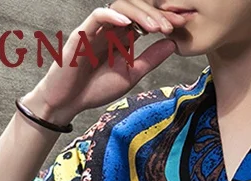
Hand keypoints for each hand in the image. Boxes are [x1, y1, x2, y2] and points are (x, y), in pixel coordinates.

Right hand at [22, 2, 189, 125]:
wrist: (68, 101)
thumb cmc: (95, 88)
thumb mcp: (131, 74)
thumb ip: (150, 58)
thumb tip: (173, 44)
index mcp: (122, 37)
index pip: (145, 21)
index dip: (163, 21)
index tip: (182, 26)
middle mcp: (110, 29)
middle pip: (135, 11)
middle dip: (156, 15)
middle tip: (174, 24)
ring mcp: (96, 29)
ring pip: (119, 9)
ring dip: (140, 15)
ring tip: (157, 26)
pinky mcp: (81, 34)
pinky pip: (97, 17)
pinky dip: (112, 17)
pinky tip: (128, 23)